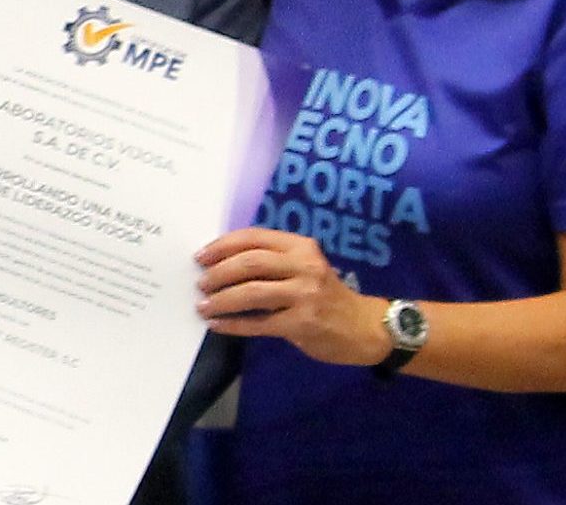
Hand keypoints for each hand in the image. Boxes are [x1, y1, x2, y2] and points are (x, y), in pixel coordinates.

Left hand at [194, 226, 386, 366]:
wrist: (364, 327)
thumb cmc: (326, 295)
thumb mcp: (305, 266)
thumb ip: (273, 260)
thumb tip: (222, 262)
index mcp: (301, 246)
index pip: (254, 238)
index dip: (223, 246)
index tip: (201, 256)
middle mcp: (304, 266)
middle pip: (250, 263)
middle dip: (218, 273)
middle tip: (200, 283)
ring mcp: (305, 295)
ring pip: (252, 292)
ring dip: (222, 299)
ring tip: (203, 305)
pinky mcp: (304, 323)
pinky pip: (260, 323)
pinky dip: (235, 324)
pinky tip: (218, 325)